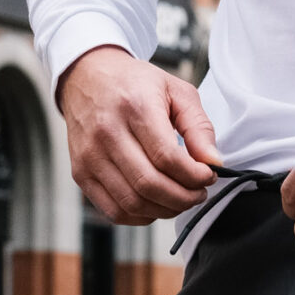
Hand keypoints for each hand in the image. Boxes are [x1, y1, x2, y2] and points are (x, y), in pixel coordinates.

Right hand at [58, 46, 217, 224]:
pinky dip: (141, 216)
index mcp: (133, 106)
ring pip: (134, 203)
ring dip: (165, 210)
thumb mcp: (175, 91)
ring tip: (179, 198)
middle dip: (183, 198)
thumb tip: (213, 162)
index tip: (207, 176)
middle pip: (150, 185)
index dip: (194, 176)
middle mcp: (107, 131)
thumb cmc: (134, 84)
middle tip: (197, 193)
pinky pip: (115, 211)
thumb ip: (199, 126)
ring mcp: (90, 155)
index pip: (167, 158)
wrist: (88, 77)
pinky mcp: (81, 173)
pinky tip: (155, 203)